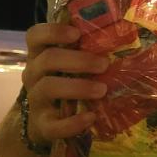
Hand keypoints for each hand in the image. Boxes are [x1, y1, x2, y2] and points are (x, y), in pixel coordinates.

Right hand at [21, 22, 108, 146]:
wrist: (47, 123)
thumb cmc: (65, 83)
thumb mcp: (70, 66)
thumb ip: (85, 52)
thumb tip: (122, 39)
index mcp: (39, 55)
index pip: (35, 35)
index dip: (53, 31)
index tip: (76, 34)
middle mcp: (33, 74)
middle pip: (47, 59)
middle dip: (78, 60)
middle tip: (104, 64)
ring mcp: (35, 100)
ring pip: (48, 87)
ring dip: (78, 87)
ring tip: (102, 90)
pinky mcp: (42, 125)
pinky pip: (53, 125)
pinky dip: (72, 122)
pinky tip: (90, 117)